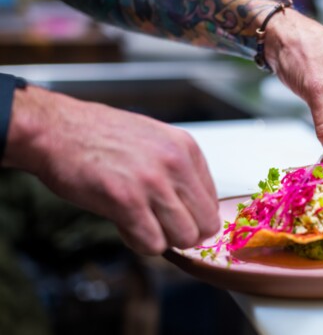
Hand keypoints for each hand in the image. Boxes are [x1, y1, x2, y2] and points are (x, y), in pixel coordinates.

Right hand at [4, 85, 219, 254]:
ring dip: (163, 239)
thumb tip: (195, 206)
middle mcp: (175, 163)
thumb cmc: (102, 136)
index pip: (213, 201)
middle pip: (205, 224)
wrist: (57, 130)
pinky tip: (125, 225)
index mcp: (186, 147)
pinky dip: (140, 242)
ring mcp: (152, 182)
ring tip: (142, 223)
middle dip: (185, 233)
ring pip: (184, 238)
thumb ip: (179, 170)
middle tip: (162, 226)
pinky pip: (153, 243)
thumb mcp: (156, 140)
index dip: (195, 216)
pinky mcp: (126, 201)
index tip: (178, 217)